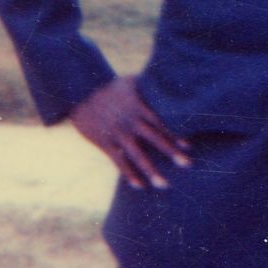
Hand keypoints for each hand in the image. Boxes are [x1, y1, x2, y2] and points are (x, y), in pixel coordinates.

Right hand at [69, 77, 191, 188]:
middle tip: (188, 164)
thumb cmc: (107, 87)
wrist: (79, 93)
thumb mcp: (129, 82)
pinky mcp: (105, 142)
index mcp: (139, 108)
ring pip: (138, 155)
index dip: (175, 134)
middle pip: (155, 138)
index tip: (188, 146)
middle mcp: (131, 122)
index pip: (161, 122)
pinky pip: (119, 161)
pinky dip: (129, 174)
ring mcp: (118, 134)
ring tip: (164, 185)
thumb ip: (147, 86)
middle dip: (171, 151)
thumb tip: (165, 80)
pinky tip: (140, 186)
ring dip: (151, 170)